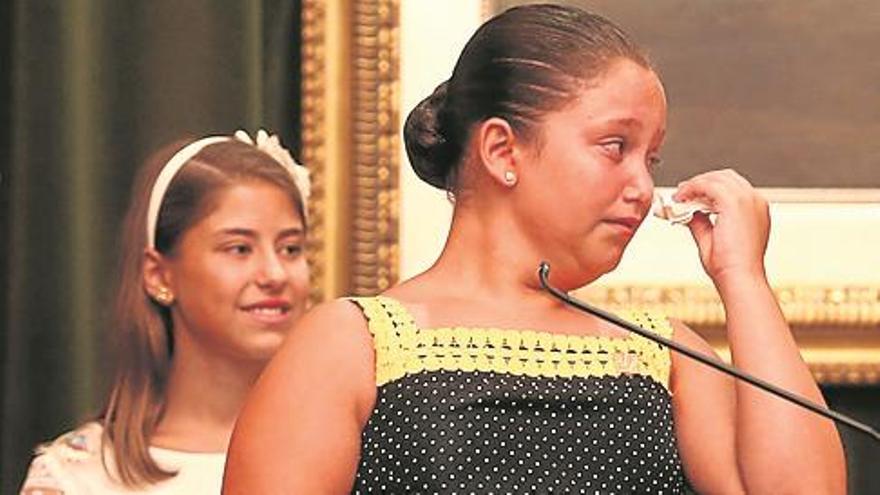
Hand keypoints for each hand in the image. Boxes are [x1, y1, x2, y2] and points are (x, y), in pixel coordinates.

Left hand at [674, 169, 769, 284]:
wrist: (739, 277)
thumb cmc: (729, 266)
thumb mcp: (711, 237)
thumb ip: (700, 221)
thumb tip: (687, 211)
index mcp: (756, 210)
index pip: (732, 187)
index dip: (709, 187)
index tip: (690, 194)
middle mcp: (755, 201)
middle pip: (726, 177)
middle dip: (702, 182)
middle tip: (682, 192)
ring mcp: (748, 200)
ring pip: (717, 178)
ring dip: (695, 184)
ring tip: (679, 196)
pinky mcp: (735, 202)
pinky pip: (709, 185)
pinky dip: (692, 188)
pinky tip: (681, 198)